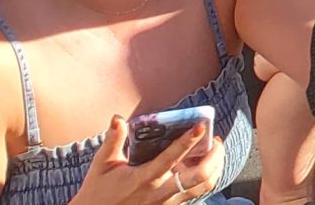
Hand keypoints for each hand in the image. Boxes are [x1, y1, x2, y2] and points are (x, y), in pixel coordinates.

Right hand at [68, 113, 223, 203]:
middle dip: (216, 156)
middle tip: (215, 141)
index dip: (188, 141)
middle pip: (200, 177)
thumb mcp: (102, 165)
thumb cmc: (98, 192)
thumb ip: (112, 140)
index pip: (171, 158)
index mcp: (144, 178)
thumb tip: (117, 118)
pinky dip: (206, 179)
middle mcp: (160, 193)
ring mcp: (168, 203)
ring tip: (214, 151)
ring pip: (204, 187)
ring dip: (215, 168)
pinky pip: (196, 194)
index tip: (200, 126)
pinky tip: (202, 166)